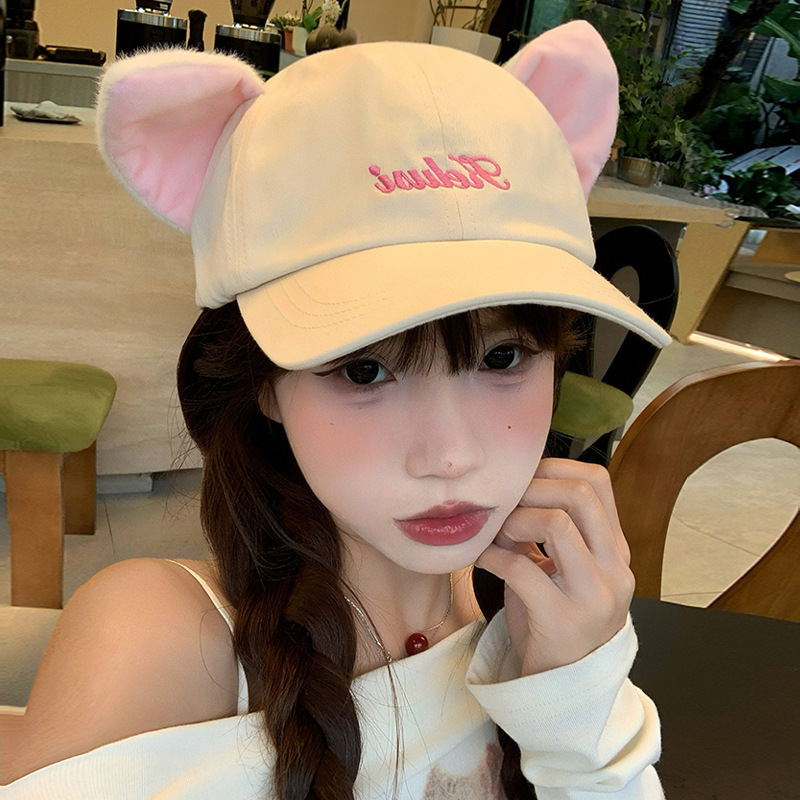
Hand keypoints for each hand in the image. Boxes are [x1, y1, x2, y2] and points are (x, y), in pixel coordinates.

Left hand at [475, 458, 633, 675]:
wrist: (565, 686)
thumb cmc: (556, 618)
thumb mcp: (560, 569)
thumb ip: (544, 531)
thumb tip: (509, 491)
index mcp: (615, 550)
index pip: (598, 482)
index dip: (555, 468)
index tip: (523, 476)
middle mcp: (614, 568)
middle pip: (580, 494)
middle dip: (533, 488)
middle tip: (506, 502)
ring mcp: (593, 595)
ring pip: (558, 524)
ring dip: (516, 519)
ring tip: (497, 532)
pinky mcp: (562, 620)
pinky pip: (522, 569)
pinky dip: (493, 556)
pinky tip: (481, 558)